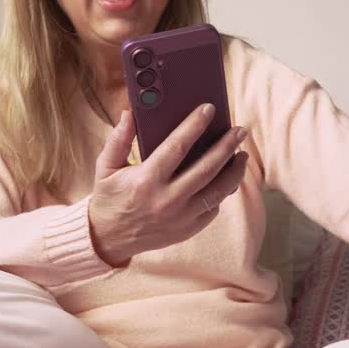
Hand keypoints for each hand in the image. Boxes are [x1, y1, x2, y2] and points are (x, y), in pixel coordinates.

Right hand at [88, 103, 248, 265]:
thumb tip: (129, 112)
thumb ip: (119, 139)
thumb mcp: (106, 166)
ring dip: (235, 171)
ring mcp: (181, 217)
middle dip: (227, 146)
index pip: (177, 146)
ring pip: (218, 190)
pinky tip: (228, 177)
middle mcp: (167, 200)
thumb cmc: (109, 197)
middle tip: (240, 131)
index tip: (209, 109)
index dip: (195, 125)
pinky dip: (223, 191)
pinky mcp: (189, 229)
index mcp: (147, 180)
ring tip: (242, 155)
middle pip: (207, 168)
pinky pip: (213, 207)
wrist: (109, 239)